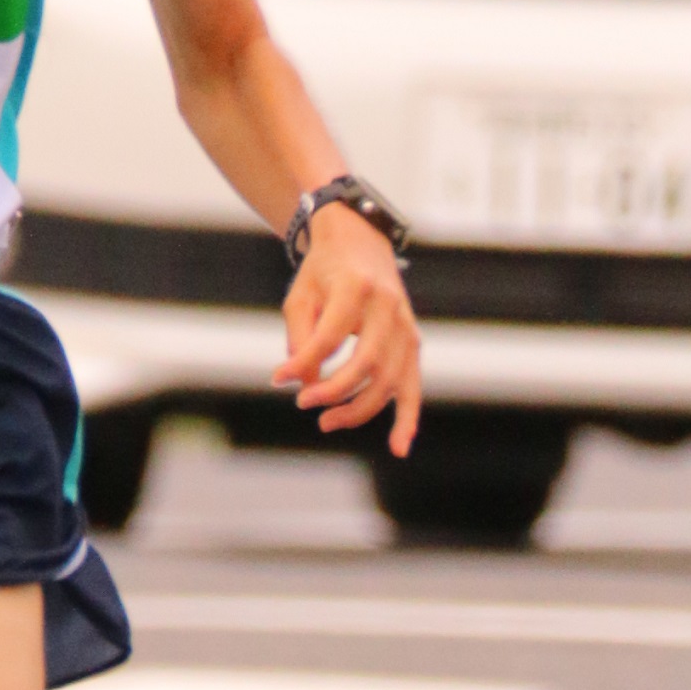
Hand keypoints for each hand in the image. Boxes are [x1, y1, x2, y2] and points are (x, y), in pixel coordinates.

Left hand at [276, 206, 421, 452]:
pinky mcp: (412, 342)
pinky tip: (398, 447)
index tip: (278, 380)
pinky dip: (407, 418)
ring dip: (359, 409)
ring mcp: (405, 326)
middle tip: (303, 404)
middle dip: (334, 391)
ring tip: (327, 423)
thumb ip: (301, 338)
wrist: (361, 243)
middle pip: (366, 363)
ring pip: (391, 380)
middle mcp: (388, 307)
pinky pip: (412, 386)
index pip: (330, 337)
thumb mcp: (301, 295)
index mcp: (357, 288)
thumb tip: (302, 382)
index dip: (304, 363)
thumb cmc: (324, 271)